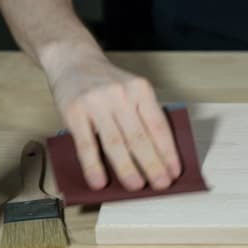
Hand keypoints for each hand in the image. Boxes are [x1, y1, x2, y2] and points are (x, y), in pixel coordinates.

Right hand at [43, 49, 180, 190]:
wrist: (74, 60)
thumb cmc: (108, 82)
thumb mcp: (132, 90)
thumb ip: (143, 115)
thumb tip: (157, 155)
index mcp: (141, 90)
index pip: (159, 126)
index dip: (168, 151)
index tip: (174, 171)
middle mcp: (121, 95)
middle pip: (139, 136)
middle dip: (152, 164)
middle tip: (161, 184)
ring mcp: (97, 103)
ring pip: (115, 142)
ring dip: (127, 168)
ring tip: (136, 186)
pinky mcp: (75, 112)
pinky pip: (86, 144)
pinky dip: (93, 165)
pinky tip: (99, 181)